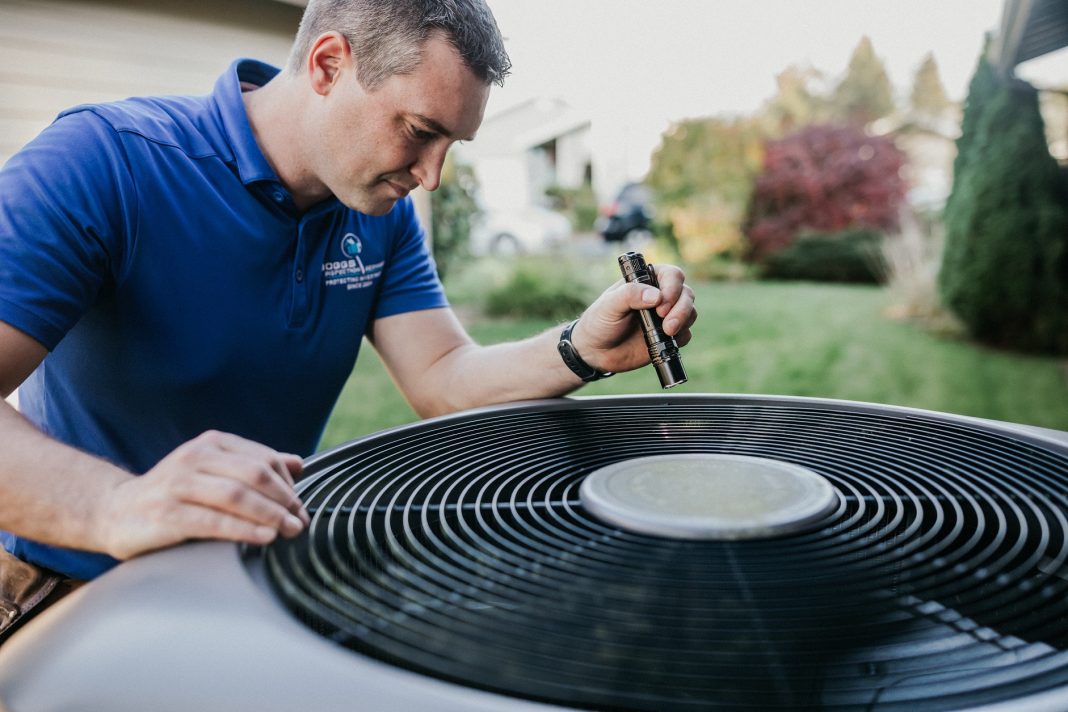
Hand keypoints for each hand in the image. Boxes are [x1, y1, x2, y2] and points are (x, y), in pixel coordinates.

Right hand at [98, 430, 308, 559]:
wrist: (115, 511)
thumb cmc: (174, 494)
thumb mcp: (213, 472)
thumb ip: (253, 465)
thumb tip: (297, 464)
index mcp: (211, 444)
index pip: (263, 460)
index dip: (288, 485)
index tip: (300, 507)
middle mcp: (195, 458)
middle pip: (254, 475)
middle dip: (284, 500)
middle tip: (300, 522)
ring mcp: (178, 484)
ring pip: (237, 496)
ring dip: (270, 516)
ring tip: (289, 531)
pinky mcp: (167, 513)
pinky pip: (214, 521)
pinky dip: (244, 530)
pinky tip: (264, 537)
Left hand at [572, 263, 696, 373]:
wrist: (595, 352)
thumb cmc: (598, 323)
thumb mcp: (608, 305)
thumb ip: (629, 295)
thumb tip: (656, 296)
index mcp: (646, 282)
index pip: (671, 275)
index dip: (672, 288)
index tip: (661, 304)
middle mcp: (660, 296)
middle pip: (686, 294)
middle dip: (681, 308)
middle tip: (666, 323)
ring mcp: (666, 316)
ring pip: (690, 312)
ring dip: (683, 321)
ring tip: (667, 332)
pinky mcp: (668, 336)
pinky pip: (686, 334)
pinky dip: (681, 337)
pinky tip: (665, 341)